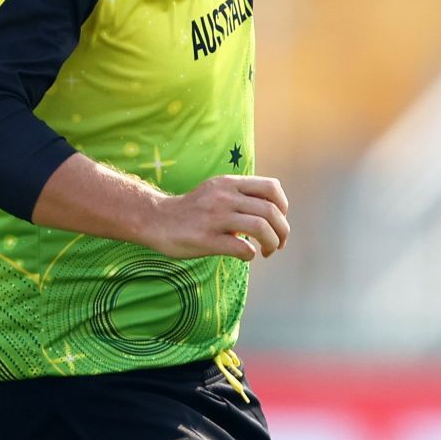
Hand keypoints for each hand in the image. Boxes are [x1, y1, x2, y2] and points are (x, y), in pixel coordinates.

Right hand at [146, 174, 290, 261]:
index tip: (279, 220)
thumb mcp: (218, 190)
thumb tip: (272, 213)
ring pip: (260, 228)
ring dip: (272, 243)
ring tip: (268, 251)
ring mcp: (215, 218)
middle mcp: (225, 197)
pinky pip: (241, 248)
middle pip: (270, 211)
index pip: (271, 187)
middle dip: (282, 231)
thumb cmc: (194, 209)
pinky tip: (247, 256)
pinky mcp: (206, 239)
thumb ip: (242, 195)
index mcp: (230, 183)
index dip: (283, 206)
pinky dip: (251, 254)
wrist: (157, 219)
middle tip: (279, 243)